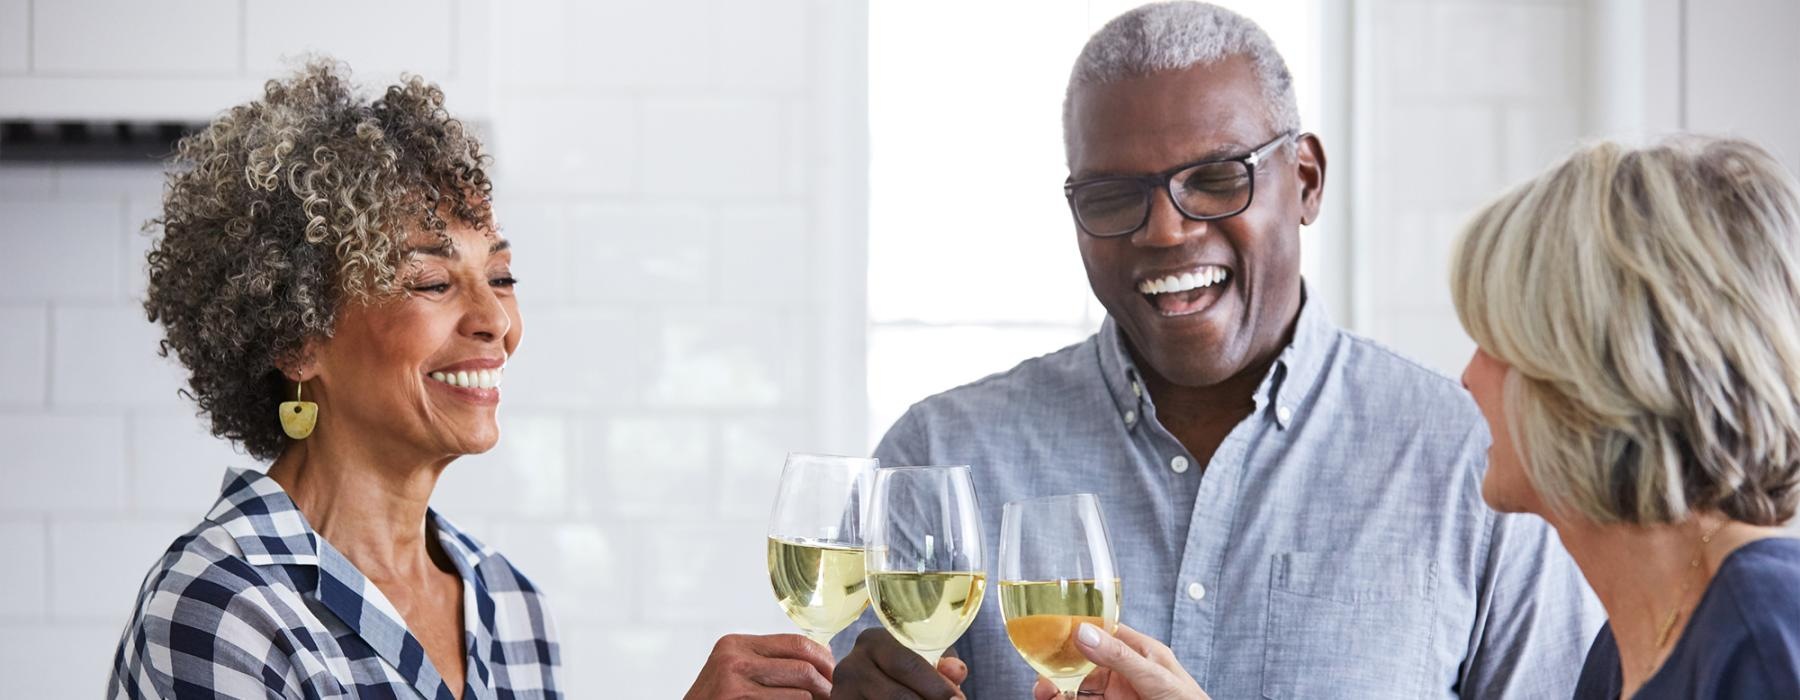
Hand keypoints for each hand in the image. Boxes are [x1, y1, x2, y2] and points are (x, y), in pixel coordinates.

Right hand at [684, 633, 834, 698]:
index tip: (834, 672)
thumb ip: (768, 662)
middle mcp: (734, 658)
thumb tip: (822, 657)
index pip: (796, 642)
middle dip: (826, 682)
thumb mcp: (735, 672)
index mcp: (736, 644)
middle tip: (834, 694)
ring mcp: (734, 682)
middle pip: (802, 665)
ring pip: (800, 691)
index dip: (823, 658)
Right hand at [830, 627, 969, 698]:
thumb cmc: (904, 674)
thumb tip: (956, 671)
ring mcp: (841, 693)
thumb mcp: (923, 662)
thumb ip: (942, 665)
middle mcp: (850, 666)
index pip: (908, 665)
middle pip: (898, 696)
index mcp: (873, 641)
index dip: (937, 687)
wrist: (868, 683)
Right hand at [1031, 624, 1208, 699]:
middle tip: (1041, 676)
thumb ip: (1119, 655)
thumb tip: (1083, 631)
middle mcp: (1123, 669)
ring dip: (1056, 687)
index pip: (1100, 631)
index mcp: (1138, 650)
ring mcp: (1116, 693)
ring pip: (1076, 685)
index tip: (1050, 634)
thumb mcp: (1156, 677)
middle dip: (1058, 665)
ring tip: (1042, 693)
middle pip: (1081, 661)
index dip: (1074, 630)